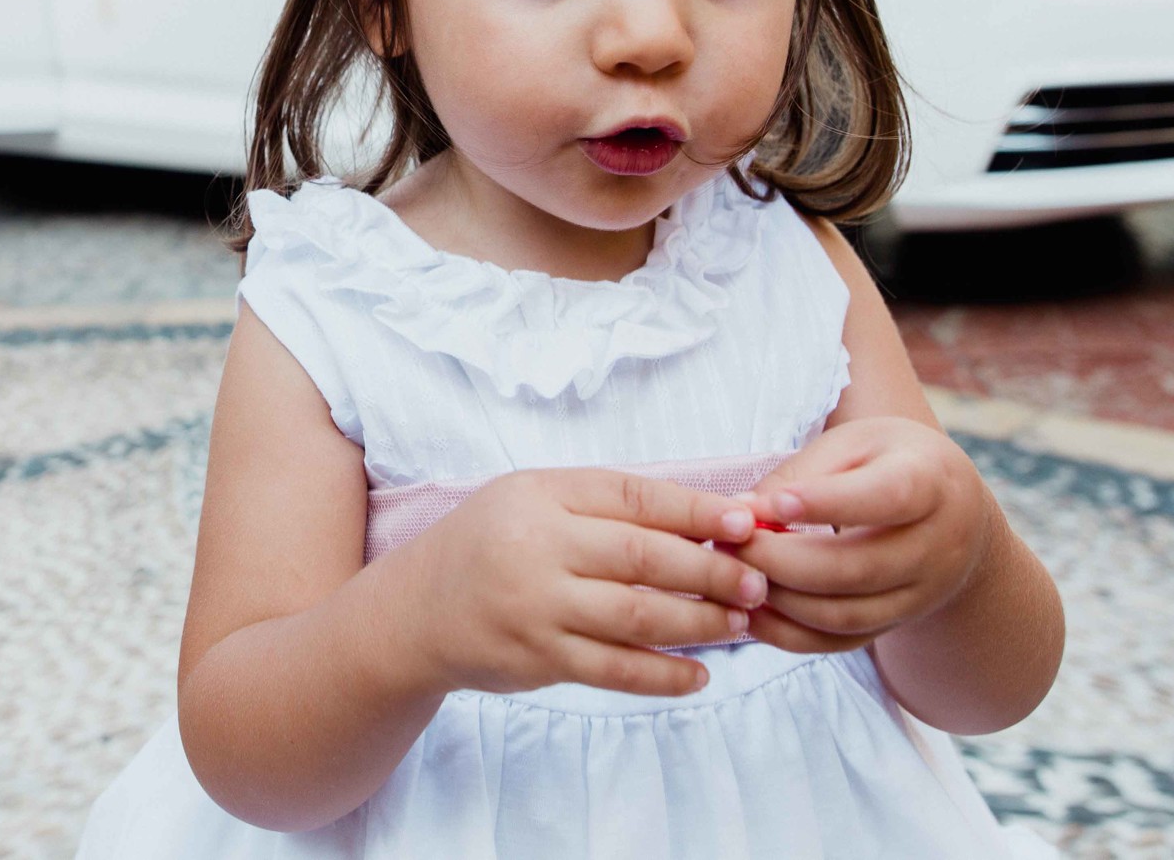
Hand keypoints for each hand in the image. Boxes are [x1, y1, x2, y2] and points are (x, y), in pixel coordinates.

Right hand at [388, 468, 769, 698]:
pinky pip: (615, 670)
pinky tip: (699, 674)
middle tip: (757, 580)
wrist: (416, 612)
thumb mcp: (533, 501)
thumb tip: (703, 520)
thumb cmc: (491, 545)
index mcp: (541, 497)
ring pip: (637, 617)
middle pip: (644, 558)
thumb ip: (605, 507)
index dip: (696, 510)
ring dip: (699, 622)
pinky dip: (664, 675)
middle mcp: (537, 548)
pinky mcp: (538, 659)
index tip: (746, 521)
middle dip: (711, 570)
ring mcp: (536, 608)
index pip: (633, 497)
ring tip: (740, 623)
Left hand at [730, 417, 992, 654]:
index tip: (770, 504)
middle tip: (730, 541)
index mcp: (932, 483)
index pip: (885, 498)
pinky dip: (789, 634)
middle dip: (781, 559)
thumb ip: (803, 472)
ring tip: (734, 571)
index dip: (826, 504)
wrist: (953, 512)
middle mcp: (937, 547)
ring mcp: (921, 595)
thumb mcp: (856, 443)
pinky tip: (751, 609)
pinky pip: (839, 643)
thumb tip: (745, 513)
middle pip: (856, 568)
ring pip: (844, 616)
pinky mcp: (896, 625)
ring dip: (780, 599)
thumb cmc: (890, 463)